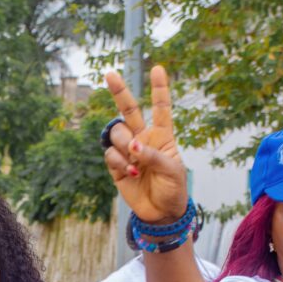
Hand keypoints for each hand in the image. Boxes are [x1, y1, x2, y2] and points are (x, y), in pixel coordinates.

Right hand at [104, 65, 188, 223]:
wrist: (161, 213)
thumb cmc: (173, 188)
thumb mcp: (171, 170)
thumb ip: (152, 154)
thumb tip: (133, 145)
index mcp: (162, 136)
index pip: (161, 108)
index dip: (159, 88)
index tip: (158, 68)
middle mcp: (143, 139)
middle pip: (129, 110)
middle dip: (119, 92)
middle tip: (109, 74)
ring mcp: (128, 151)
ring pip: (117, 133)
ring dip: (124, 144)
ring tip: (135, 161)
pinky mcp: (117, 166)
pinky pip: (111, 154)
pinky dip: (120, 161)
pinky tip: (132, 172)